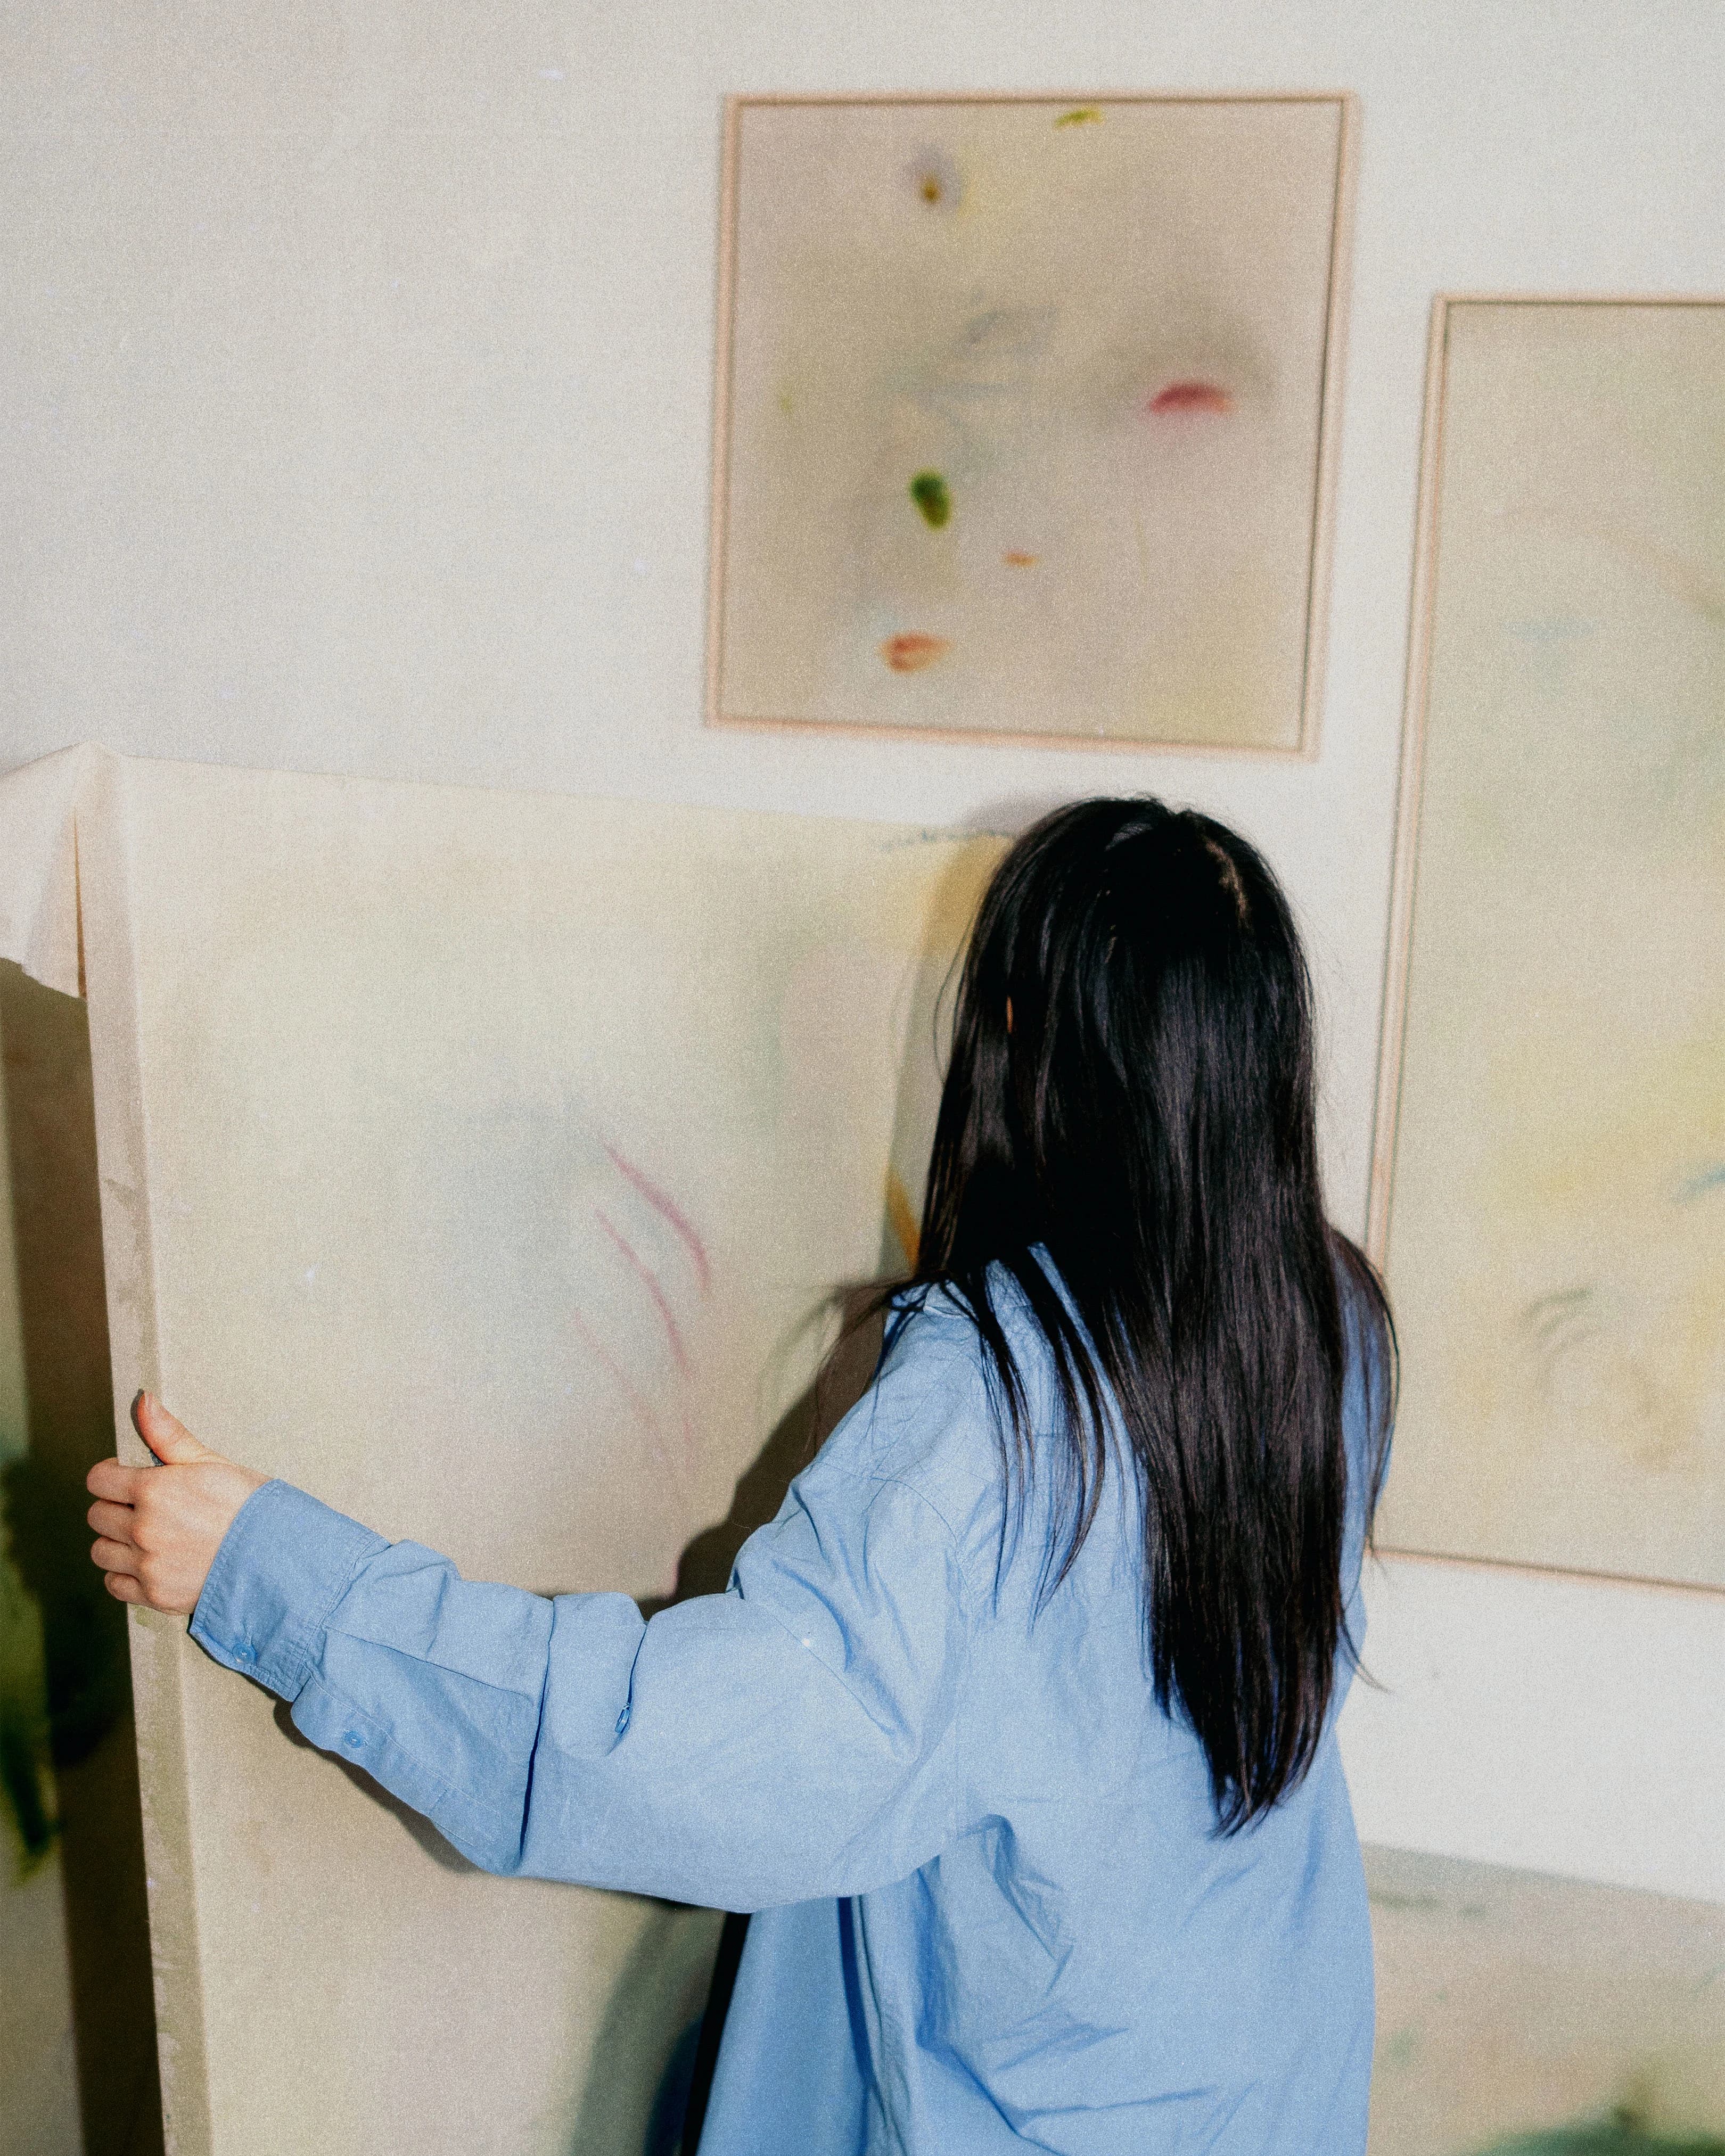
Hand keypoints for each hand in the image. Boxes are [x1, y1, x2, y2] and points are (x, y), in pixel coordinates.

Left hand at [86, 1394, 266, 1614]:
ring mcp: (147, 1565)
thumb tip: (142, 1401)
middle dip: (116, 1508)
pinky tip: (152, 1562)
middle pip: (97, 1515)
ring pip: (101, 1551)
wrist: (278, 1556)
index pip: (99, 1480)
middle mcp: (144, 1528)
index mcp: (154, 1490)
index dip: (111, 1475)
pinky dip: (127, 1575)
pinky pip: (115, 1584)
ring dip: (118, 1542)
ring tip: (148, 1537)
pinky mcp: (154, 1595)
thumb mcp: (211, 1463)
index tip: (127, 1479)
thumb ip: (168, 1435)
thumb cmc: (250, 1506)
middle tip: (145, 1508)